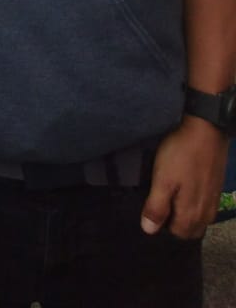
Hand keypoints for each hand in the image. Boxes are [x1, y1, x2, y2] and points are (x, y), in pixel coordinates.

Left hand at [140, 116, 228, 238]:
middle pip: (188, 229)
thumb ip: (156, 207)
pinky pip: (204, 206)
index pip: (176, 234)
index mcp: (192, 215)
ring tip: (170, 192)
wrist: (206, 130)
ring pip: (197, 218)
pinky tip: (184, 185)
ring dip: (184, 212)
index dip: (162, 224)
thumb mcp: (162, 179)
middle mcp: (206, 213)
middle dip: (175, 221)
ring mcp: (214, 201)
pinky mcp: (216, 189)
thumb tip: (148, 230)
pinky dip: (193, 202)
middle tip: (160, 199)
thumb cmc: (181, 155)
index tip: (153, 207)